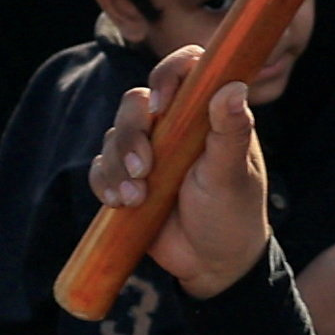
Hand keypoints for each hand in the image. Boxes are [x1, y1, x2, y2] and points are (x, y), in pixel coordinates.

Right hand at [90, 54, 272, 292]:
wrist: (213, 264)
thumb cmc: (233, 212)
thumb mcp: (233, 173)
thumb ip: (231, 131)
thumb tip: (233, 86)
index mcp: (206, 114)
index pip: (185, 69)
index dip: (168, 74)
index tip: (162, 104)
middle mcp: (175, 125)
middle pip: (136, 102)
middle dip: (132, 133)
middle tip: (144, 167)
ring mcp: (149, 151)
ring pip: (115, 134)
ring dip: (118, 164)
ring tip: (137, 197)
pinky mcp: (127, 178)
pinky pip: (101, 167)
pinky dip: (104, 182)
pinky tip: (122, 203)